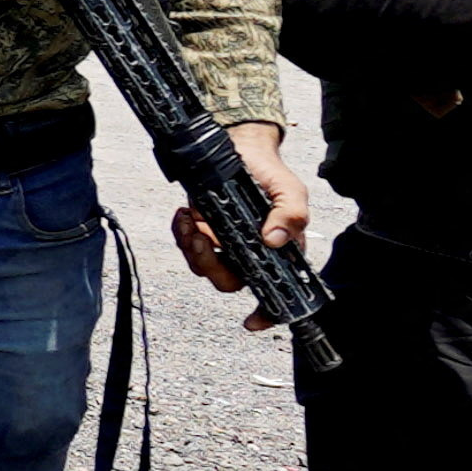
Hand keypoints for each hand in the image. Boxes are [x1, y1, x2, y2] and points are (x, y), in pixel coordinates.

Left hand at [172, 122, 311, 310]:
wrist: (241, 148)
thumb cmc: (270, 174)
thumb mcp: (290, 191)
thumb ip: (290, 214)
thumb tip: (274, 240)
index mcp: (279, 252)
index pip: (275, 289)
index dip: (266, 312)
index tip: (251, 322)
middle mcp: (251, 254)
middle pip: (228, 281)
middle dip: (210, 264)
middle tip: (201, 239)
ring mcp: (224, 244)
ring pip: (203, 266)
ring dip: (190, 247)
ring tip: (190, 220)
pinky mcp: (202, 231)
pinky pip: (186, 245)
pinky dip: (181, 232)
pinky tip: (186, 214)